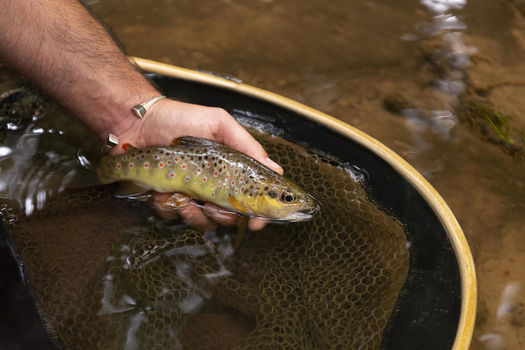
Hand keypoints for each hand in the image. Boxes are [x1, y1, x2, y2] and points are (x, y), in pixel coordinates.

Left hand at [111, 98, 283, 231]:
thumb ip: (246, 145)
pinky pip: (173, 216)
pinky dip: (168, 206)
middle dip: (221, 216)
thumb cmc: (180, 119)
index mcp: (230, 170)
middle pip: (228, 218)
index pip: (252, 199)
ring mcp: (190, 195)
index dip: (257, 215)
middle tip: (211, 204)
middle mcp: (214, 186)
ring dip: (192, 212)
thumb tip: (275, 170)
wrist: (139, 123)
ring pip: (201, 221)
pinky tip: (162, 189)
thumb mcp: (219, 124)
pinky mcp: (167, 199)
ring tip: (181, 194)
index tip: (255, 223)